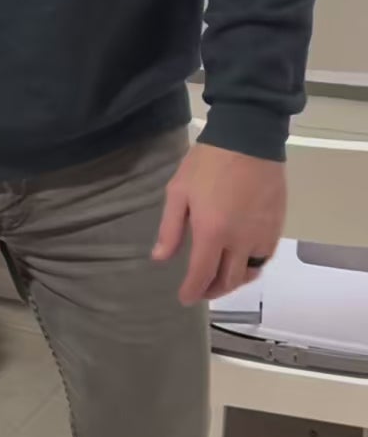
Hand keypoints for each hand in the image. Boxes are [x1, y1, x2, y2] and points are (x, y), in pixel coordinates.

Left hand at [153, 142, 286, 305]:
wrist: (249, 138)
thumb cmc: (208, 162)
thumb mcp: (179, 191)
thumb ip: (170, 228)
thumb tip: (160, 258)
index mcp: (212, 233)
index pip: (202, 275)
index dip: (192, 291)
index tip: (185, 298)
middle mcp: (240, 241)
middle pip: (229, 280)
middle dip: (213, 291)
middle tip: (201, 290)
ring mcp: (262, 234)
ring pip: (250, 272)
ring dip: (234, 281)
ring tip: (220, 279)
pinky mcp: (276, 226)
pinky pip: (265, 257)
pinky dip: (252, 266)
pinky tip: (241, 261)